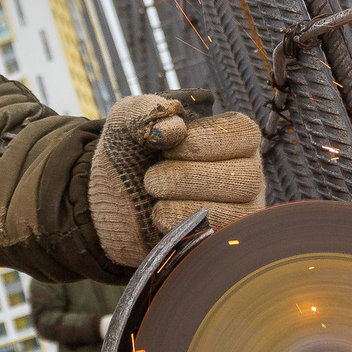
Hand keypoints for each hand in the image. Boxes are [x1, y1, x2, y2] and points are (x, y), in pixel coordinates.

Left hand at [90, 90, 264, 268]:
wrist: (105, 204)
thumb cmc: (127, 156)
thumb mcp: (128, 120)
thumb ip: (148, 109)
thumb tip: (176, 126)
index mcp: (230, 139)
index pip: (244, 133)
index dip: (207, 139)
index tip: (168, 147)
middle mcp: (244, 174)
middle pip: (246, 176)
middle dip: (191, 177)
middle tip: (151, 179)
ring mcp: (237, 211)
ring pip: (239, 212)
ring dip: (189, 205)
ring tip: (153, 201)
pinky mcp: (221, 241)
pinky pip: (223, 239)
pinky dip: (188, 229)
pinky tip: (159, 220)